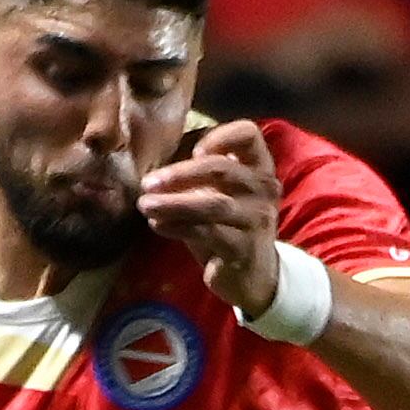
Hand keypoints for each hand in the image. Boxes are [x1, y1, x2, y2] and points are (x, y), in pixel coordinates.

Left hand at [137, 120, 283, 317]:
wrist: (251, 275)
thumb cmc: (229, 227)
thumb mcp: (219, 195)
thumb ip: (198, 177)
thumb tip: (156, 165)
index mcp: (260, 168)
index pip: (249, 134)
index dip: (220, 136)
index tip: (192, 149)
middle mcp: (264, 190)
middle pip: (222, 169)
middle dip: (180, 174)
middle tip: (147, 183)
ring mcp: (256, 220)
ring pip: (213, 204)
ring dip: (173, 203)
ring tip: (145, 205)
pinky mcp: (244, 249)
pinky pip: (208, 233)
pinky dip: (178, 227)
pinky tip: (158, 225)